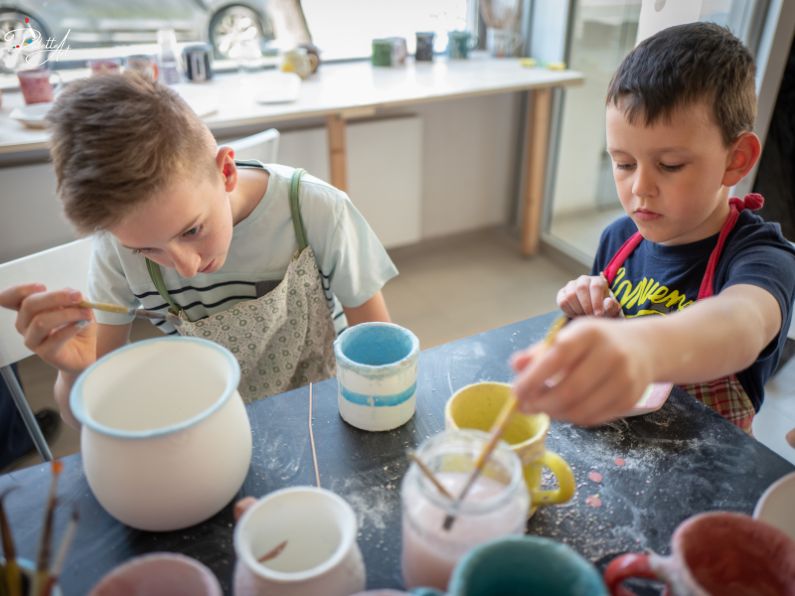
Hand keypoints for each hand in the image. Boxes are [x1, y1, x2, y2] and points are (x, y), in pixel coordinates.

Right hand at [1, 284, 96, 374]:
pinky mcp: (45, 353)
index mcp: (28, 310)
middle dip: (55, 297)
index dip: (20, 290)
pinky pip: (55, 338)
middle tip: (78, 296)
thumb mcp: (78, 307)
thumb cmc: (77, 327)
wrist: (85, 353)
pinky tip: (83, 324)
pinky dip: (71, 328)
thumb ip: (72, 298)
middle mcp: (25, 325)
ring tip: (86, 313)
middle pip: (29, 305)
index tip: (42, 286)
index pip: (10, 298)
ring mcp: (33, 340)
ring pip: (41, 322)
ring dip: (67, 314)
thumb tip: (72, 293)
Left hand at [510, 318, 651, 425]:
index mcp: (589, 332)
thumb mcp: (569, 336)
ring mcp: (624, 378)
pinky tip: (566, 409)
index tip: (516, 391)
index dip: (534, 377)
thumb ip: (539, 352)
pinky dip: (573, 418)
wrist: (644, 347)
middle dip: (541, 404)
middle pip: (569, 390)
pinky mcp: (631, 399)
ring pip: (581, 410)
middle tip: (526, 406)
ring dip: (555, 414)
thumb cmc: (596, 342)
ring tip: (545, 407)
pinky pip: (593, 418)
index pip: (558, 356)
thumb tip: (515, 365)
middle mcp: (611, 353)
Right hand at [557, 275, 621, 317]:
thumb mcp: (611, 310)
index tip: (599, 314)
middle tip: (590, 315)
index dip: (596, 301)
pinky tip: (576, 314)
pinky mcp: (562, 293)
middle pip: (581, 288)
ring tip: (584, 315)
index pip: (595, 286)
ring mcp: (571, 285)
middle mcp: (584, 280)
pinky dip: (569, 311)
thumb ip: (611, 307)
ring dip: (578, 309)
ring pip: (570, 295)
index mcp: (598, 281)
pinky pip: (562, 301)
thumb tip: (607, 302)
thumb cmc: (603, 310)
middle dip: (586, 305)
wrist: (592, 313)